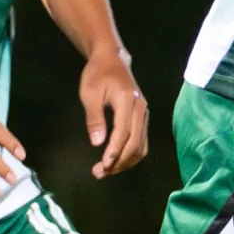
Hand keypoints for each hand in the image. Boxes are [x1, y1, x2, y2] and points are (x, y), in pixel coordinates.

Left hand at [78, 52, 149, 178]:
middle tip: (99, 173)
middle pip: (135, 143)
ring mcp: (143, 115)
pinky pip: (141, 143)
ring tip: (105, 171)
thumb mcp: (89, 93)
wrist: (112, 60)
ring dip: (124, 162)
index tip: (103, 165)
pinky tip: (116, 162)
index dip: (114, 151)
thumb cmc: (97, 74)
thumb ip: (94, 118)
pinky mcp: (142, 119)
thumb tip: (97, 142)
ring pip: (140, 146)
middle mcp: (140, 109)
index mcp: (127, 101)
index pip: (124, 132)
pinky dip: (130, 156)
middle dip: (119, 161)